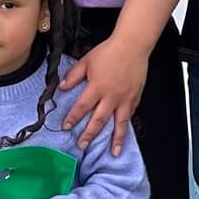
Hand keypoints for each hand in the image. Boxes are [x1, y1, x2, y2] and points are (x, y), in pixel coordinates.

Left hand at [60, 36, 148, 154]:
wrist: (132, 46)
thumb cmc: (108, 51)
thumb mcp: (86, 61)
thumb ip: (73, 75)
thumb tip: (62, 87)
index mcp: (97, 87)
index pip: (82, 107)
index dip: (73, 118)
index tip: (66, 128)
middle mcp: (111, 96)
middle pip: (99, 120)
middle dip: (90, 134)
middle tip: (82, 146)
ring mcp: (125, 99)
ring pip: (119, 123)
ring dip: (116, 139)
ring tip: (114, 153)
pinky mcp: (135, 97)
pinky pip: (130, 114)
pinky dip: (126, 124)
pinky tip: (123, 132)